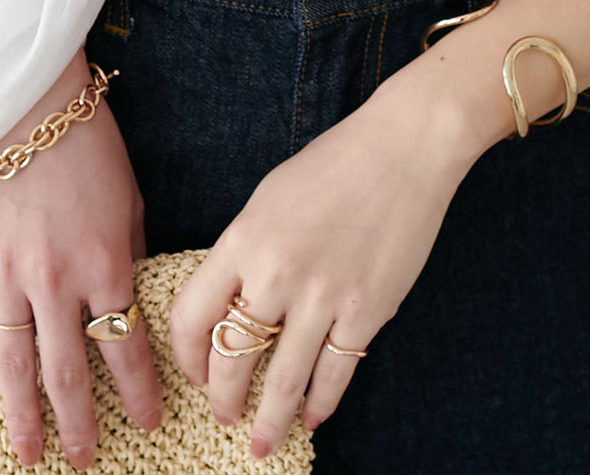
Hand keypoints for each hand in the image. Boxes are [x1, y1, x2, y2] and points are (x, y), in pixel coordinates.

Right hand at [0, 46, 163, 468]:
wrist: (28, 100)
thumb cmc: (89, 144)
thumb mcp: (129, 198)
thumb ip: (129, 255)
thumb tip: (130, 301)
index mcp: (105, 263)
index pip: (124, 346)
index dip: (137, 392)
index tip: (145, 423)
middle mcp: (56, 279)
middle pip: (66, 371)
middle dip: (78, 422)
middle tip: (81, 460)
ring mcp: (5, 273)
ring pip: (12, 363)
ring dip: (22, 414)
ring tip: (29, 452)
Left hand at [166, 76, 481, 458]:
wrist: (404, 147)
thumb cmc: (335, 164)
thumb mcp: (270, 199)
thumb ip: (245, 251)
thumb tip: (228, 306)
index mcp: (243, 239)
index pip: (190, 315)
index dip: (185, 356)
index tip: (193, 373)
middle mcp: (276, 272)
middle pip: (231, 359)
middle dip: (222, 399)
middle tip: (223, 416)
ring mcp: (324, 295)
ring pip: (283, 382)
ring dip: (268, 421)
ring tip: (261, 442)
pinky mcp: (368, 311)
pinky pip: (335, 374)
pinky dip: (321, 404)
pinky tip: (312, 416)